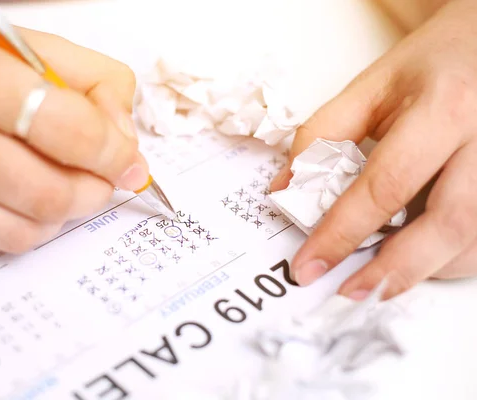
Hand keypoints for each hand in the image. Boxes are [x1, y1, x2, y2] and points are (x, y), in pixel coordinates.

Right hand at [0, 9, 147, 252]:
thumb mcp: (37, 48)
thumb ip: (100, 86)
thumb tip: (127, 148)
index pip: (76, 135)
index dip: (116, 155)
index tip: (127, 161)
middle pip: (54, 197)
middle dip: (94, 192)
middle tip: (97, 177)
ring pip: (27, 232)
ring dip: (60, 215)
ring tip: (56, 184)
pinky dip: (21, 225)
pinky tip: (16, 196)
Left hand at [270, 0, 476, 299]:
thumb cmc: (433, 63)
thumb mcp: (371, 86)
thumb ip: (322, 135)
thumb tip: (287, 191)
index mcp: (446, 106)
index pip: (386, 184)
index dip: (343, 232)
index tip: (309, 265)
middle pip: (449, 223)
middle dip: (395, 270)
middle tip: (351, 291)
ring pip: (475, 240)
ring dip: (424, 269)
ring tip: (380, 276)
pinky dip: (450, 258)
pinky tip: (418, 256)